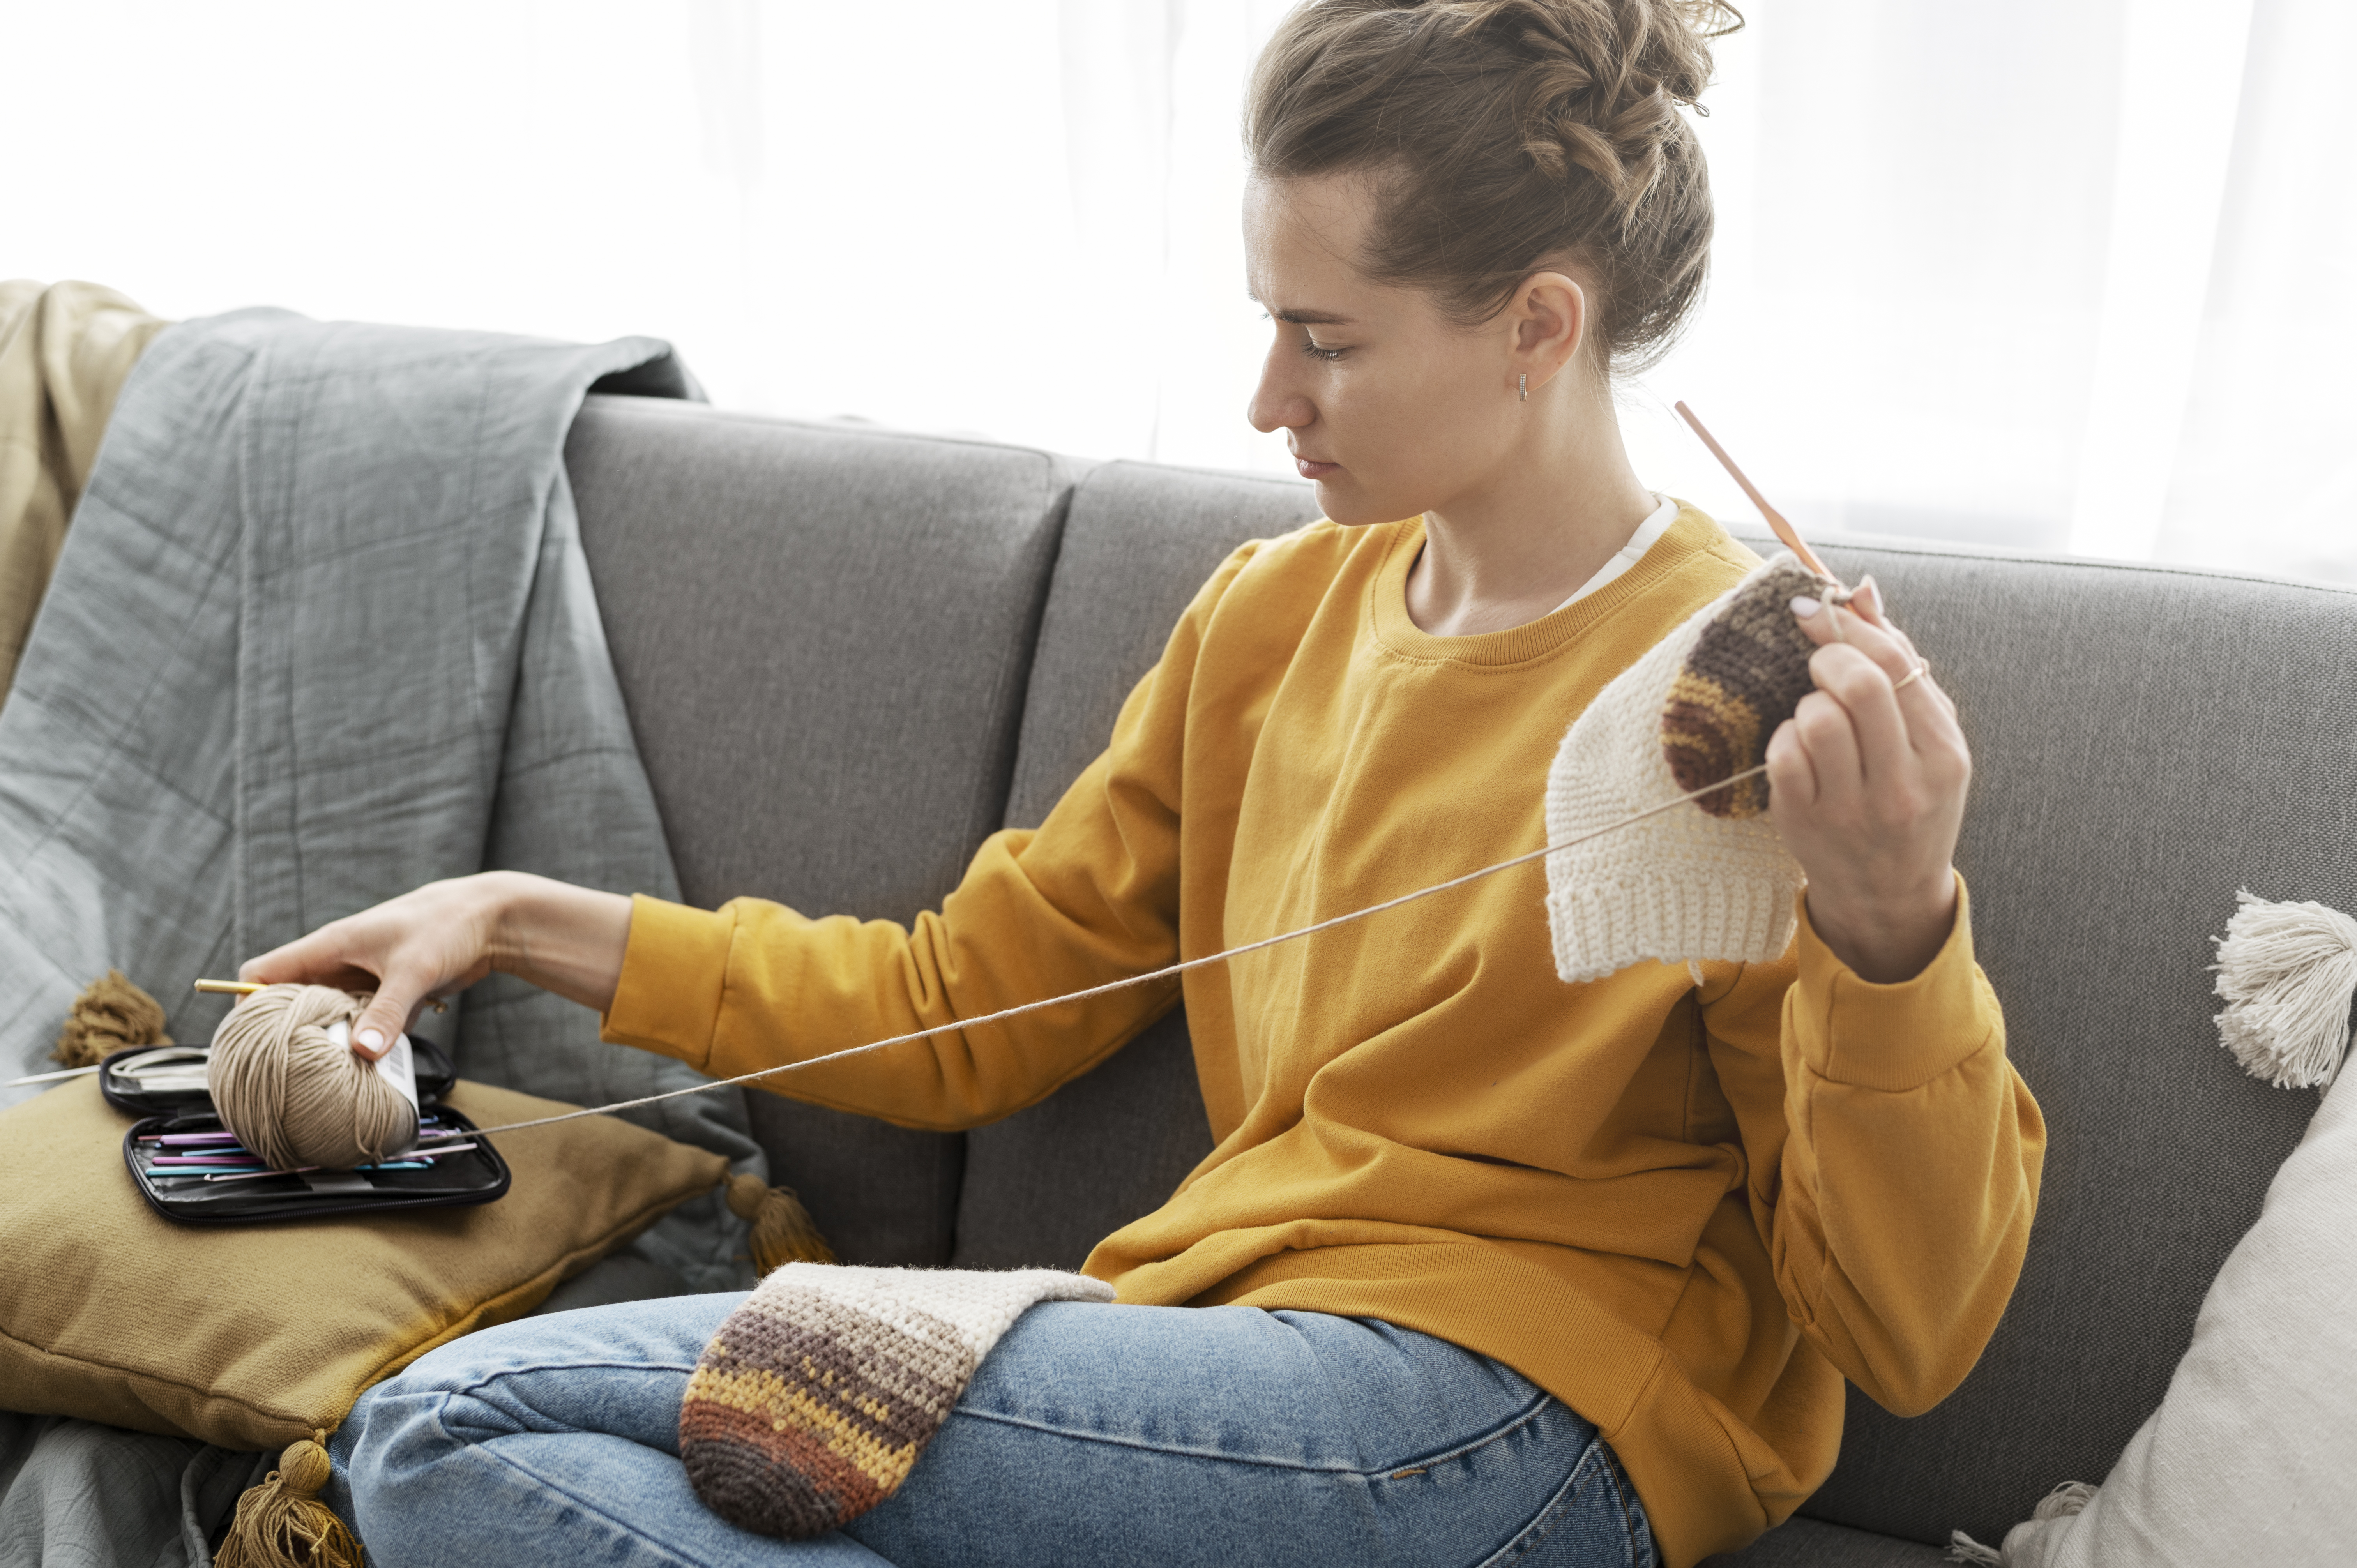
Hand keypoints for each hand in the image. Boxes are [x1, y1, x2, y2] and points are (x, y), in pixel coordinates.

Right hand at [239, 872, 632, 1058]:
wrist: (490, 919)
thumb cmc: (446, 927)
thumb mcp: (414, 972)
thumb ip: (386, 1013)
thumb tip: (361, 1052)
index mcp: (330, 945)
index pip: (263, 973)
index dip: (247, 1005)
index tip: (251, 1041)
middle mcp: (339, 961)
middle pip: (292, 1001)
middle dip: (292, 1032)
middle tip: (292, 1068)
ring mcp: (362, 977)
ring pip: (329, 1015)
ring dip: (333, 1039)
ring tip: (330, 1070)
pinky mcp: (387, 991)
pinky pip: (364, 1021)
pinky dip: (367, 1038)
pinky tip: (375, 1058)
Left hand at [1766, 577, 1968, 982]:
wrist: (1889, 892)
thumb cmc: (1909, 799)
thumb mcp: (1926, 738)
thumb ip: (1898, 662)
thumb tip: (1861, 590)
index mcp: (1945, 754)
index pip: (1898, 666)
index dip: (1850, 627)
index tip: (1816, 607)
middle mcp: (1904, 783)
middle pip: (1861, 686)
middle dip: (1828, 657)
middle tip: (1818, 663)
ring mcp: (1854, 808)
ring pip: (1817, 718)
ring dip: (1807, 704)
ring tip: (1817, 718)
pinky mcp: (1806, 823)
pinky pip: (1782, 754)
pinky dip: (1783, 739)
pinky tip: (1798, 750)